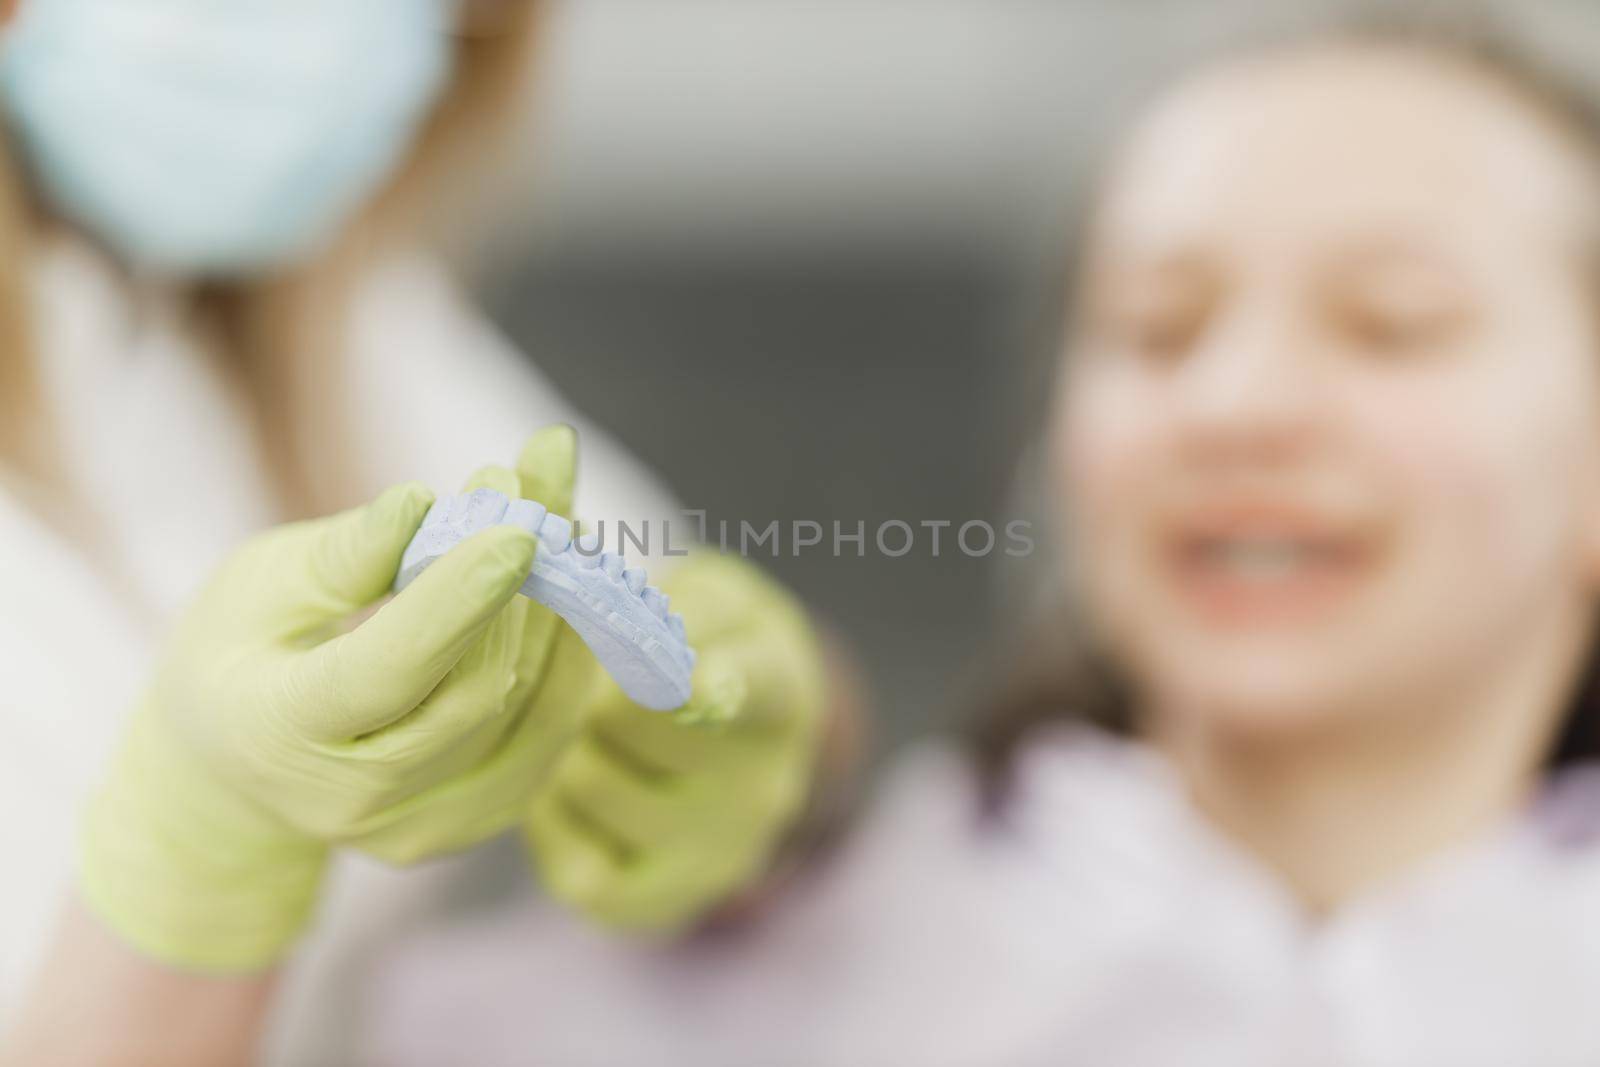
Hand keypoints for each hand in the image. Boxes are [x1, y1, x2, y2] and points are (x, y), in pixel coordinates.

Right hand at [80, 427, 596, 969]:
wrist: (240, 776)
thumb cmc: (241, 652)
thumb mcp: (259, 584)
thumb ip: (344, 554)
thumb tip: (423, 501)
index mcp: (277, 733)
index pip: (386, 671)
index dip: (458, 601)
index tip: (517, 527)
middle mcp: (353, 798)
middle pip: (472, 689)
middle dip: (515, 586)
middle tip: (526, 487)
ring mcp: (420, 824)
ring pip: (525, 709)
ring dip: (557, 609)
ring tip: (558, 518)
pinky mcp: (474, 819)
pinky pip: (545, 732)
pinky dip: (565, 654)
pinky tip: (563, 585)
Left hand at [524, 552, 827, 931]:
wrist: (729, 743)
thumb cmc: (708, 648)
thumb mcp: (709, 604)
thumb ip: (666, 610)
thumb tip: (607, 645)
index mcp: (779, 696)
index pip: (757, 688)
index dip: (725, 686)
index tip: (701, 685)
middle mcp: (762, 788)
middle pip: (626, 718)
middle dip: (588, 689)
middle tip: (596, 685)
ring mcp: (718, 854)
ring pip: (587, 782)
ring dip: (561, 749)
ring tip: (584, 738)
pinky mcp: (666, 904)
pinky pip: (574, 866)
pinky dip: (550, 823)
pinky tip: (571, 797)